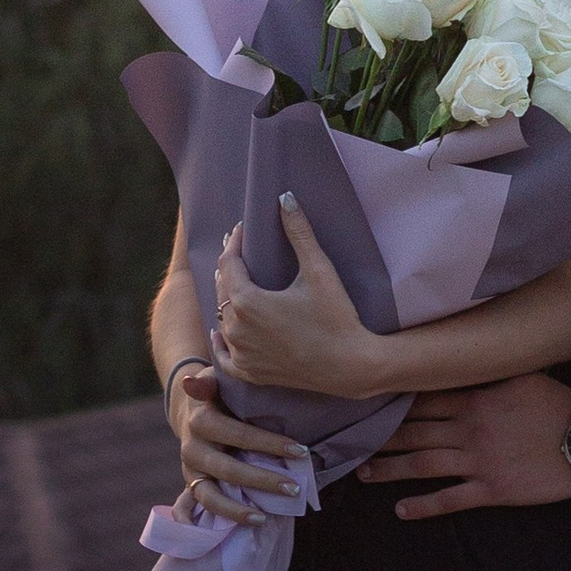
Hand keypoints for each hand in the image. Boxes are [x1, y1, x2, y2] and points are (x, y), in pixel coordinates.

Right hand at [171, 363, 305, 526]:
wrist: (192, 411)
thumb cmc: (218, 395)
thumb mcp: (214, 382)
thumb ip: (207, 382)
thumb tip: (191, 382)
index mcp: (201, 421)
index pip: (239, 435)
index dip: (269, 444)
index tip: (301, 452)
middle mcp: (193, 448)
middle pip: (229, 470)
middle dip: (263, 481)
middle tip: (295, 488)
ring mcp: (190, 470)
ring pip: (210, 496)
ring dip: (236, 510)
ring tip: (264, 518)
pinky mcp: (192, 484)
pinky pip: (201, 506)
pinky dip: (217, 517)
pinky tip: (243, 524)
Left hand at [214, 194, 388, 398]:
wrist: (351, 366)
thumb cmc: (336, 317)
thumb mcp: (318, 270)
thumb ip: (299, 233)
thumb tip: (285, 197)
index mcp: (247, 301)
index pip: (229, 263)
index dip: (234, 243)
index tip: (242, 229)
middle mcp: (236, 329)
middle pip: (222, 290)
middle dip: (229, 268)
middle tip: (237, 250)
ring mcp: (242, 353)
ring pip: (223, 320)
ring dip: (226, 301)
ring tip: (232, 284)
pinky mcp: (251, 373)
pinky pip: (225, 357)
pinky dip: (221, 343)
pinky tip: (219, 334)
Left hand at [360, 372, 570, 518]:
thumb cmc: (558, 403)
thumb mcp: (520, 376)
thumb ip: (489, 374)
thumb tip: (464, 363)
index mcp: (474, 400)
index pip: (423, 400)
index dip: (393, 404)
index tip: (367, 405)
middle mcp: (468, 430)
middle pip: (414, 433)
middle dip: (381, 438)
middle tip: (350, 442)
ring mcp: (478, 462)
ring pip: (422, 466)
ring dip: (391, 469)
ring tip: (364, 474)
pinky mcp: (493, 490)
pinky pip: (450, 499)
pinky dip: (424, 506)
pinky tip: (402, 510)